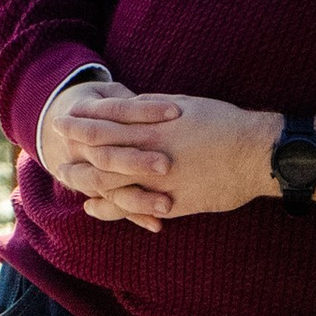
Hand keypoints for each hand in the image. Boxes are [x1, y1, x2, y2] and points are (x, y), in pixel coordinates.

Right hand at [36, 77, 181, 231]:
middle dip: (136, 161)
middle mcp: (78, 144)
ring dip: (137, 198)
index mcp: (84, 111)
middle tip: (166, 165)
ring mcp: (81, 169)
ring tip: (166, 205)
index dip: (146, 110)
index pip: (118, 110)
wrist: (61, 125)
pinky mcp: (93, 190)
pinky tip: (158, 225)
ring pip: (105, 186)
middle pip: (108, 155)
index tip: (176, 112)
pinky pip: (112, 206)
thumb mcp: (111, 94)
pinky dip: (135, 215)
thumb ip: (135, 101)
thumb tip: (169, 106)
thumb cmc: (104, 105)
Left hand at [37, 84, 315, 227]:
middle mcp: (153, 156)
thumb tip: (129, 106)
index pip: (108, 124)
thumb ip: (154, 107)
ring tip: (69, 180)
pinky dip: (114, 210)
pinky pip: (136, 210)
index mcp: (155, 127)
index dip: (83, 122)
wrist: (257, 154)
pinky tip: (96, 208)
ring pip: (114, 185)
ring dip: (88, 182)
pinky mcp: (174, 203)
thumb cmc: (224, 123)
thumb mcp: (187, 105)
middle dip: (77, 151)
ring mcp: (162, 183)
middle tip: (57, 152)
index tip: (65, 120)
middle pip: (103, 154)